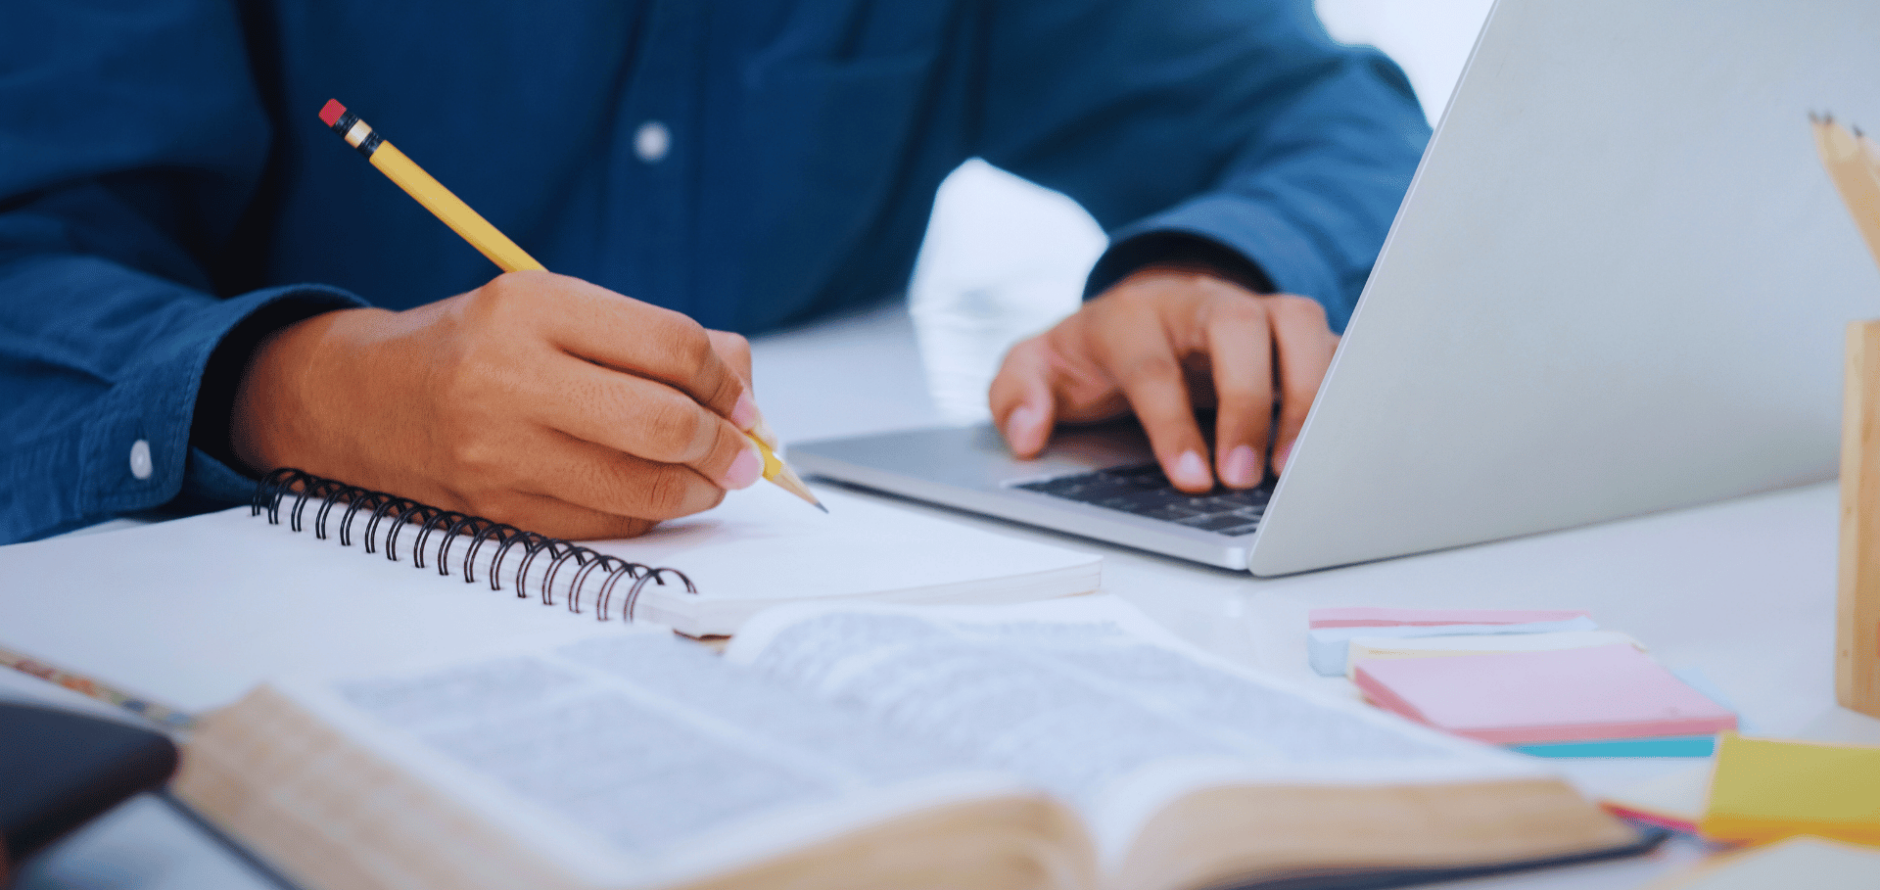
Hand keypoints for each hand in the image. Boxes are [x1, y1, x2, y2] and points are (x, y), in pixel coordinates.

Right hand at [230, 271, 762, 538]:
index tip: (742, 401)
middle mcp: (512, 379)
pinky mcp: (501, 511)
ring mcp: (502, 453)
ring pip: (643, 488)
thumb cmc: (484, 347)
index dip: (727, 381)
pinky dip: (650, 513)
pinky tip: (656, 495)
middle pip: (663, 424)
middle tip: (743, 452)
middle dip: (724, 444)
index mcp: (533, 308)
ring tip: (712, 477)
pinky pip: (609, 524)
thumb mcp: (559, 308)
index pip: (671, 347)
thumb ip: (654, 338)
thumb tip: (745, 387)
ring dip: (700, 489)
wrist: (370, 401)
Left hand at [989, 267, 1338, 492]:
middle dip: (1248, 402)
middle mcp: (1200, 303)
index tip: (1192, 479)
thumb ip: (1017, 394)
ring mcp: (1253, 311)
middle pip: (1239, 327)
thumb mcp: (1036, 367)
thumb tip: (1026, 435)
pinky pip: (1334, 348)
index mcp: (1132, 317)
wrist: (1138, 313)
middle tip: (1245, 478)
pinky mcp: (1293, 334)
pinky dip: (1343, 392)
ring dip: (1308, 394)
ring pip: (1299, 325)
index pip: (1154, 366)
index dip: (1173, 425)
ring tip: (1299, 467)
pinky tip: (1336, 446)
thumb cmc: (1093, 355)